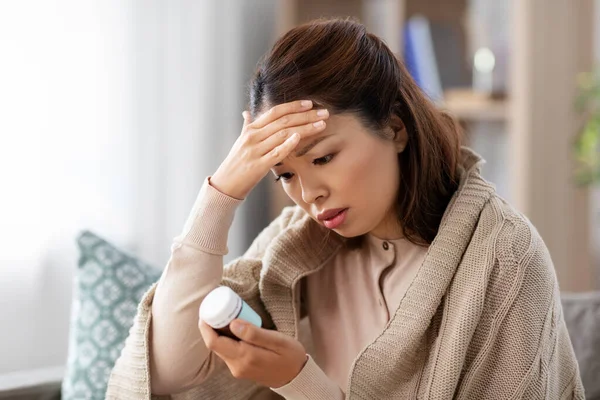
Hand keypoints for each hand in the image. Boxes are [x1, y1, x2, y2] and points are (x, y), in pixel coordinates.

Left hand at [199, 319, 307, 387]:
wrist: (297, 376)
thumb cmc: (290, 356)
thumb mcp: (277, 340)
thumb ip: (254, 333)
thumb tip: (232, 323)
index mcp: (245, 357)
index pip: (214, 342)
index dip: (206, 326)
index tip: (206, 310)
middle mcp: (237, 366)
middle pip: (214, 345)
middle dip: (211, 326)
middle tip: (216, 308)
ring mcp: (238, 369)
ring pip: (220, 348)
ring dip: (219, 332)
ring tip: (226, 315)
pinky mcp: (240, 369)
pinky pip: (227, 352)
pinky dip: (226, 339)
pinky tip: (234, 328)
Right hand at [210, 100, 328, 198]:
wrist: (225, 184)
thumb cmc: (236, 162)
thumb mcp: (240, 141)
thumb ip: (246, 126)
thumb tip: (246, 112)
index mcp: (251, 129)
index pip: (275, 112)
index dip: (293, 106)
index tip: (310, 103)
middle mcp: (253, 137)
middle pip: (283, 121)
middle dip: (306, 116)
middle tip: (324, 112)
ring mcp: (255, 151)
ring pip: (283, 135)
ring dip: (305, 128)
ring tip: (321, 125)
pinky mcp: (258, 166)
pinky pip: (276, 153)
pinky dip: (287, 144)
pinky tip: (299, 138)